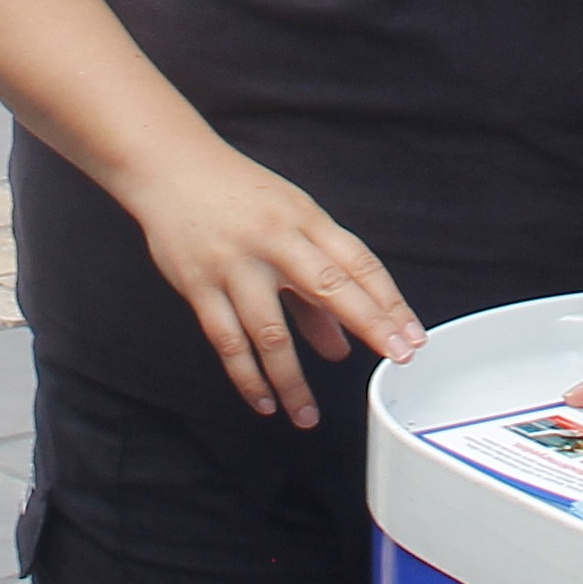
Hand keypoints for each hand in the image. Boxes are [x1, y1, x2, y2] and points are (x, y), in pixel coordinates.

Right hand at [119, 143, 419, 425]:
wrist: (171, 166)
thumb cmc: (239, 196)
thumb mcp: (288, 225)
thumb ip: (316, 287)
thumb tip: (343, 345)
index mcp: (304, 220)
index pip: (358, 262)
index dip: (389, 301)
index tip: (411, 337)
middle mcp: (274, 240)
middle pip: (328, 286)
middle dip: (368, 324)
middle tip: (394, 359)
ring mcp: (234, 264)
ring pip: (270, 332)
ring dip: (292, 380)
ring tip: (307, 416)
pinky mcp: (198, 285)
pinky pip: (227, 341)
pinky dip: (247, 377)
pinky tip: (264, 401)